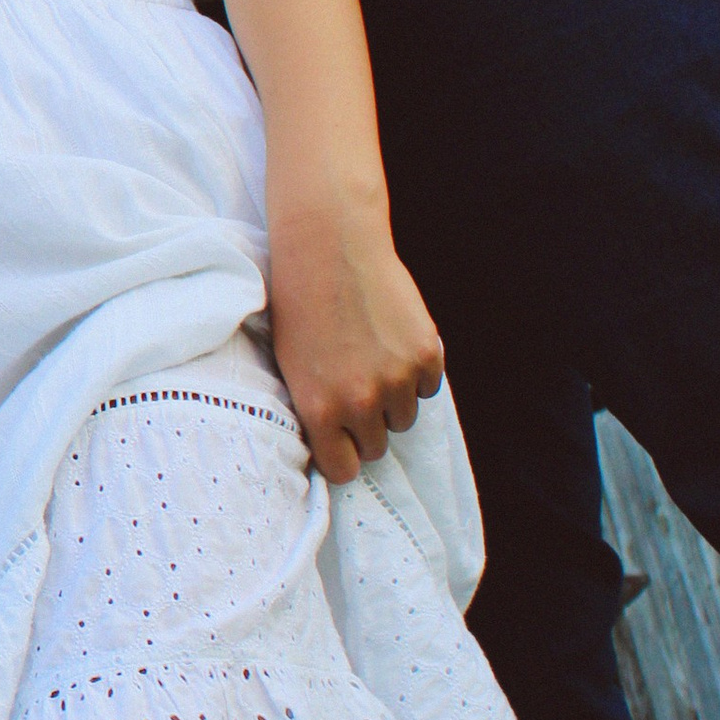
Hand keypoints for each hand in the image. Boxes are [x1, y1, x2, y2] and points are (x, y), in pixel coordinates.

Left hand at [265, 206, 443, 485]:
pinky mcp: (425, 354)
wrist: (327, 248)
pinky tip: (391, 341)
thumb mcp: (291, 367)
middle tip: (354, 389)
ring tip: (370, 359)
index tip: (341, 441)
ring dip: (392, 398)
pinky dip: (415, 372)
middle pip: (376, 447)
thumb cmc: (299, 305)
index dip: (342, 455)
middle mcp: (360, 402)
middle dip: (366, 426)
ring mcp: (397, 379)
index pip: (343, 470)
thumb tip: (337, 448)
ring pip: (403, 418)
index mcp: (319, 410)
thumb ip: (317, 411)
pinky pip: (428, 387)